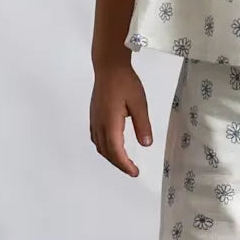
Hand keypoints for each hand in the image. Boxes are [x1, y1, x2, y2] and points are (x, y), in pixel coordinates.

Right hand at [89, 61, 153, 176]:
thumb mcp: (139, 103)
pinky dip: (105, 148)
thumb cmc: (125, 82)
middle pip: (106, 152)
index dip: (125, 165)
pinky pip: (96, 138)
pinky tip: (113, 146)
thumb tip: (146, 144)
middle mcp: (99, 125)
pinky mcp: (94, 116)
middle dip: (119, 164)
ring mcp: (94, 120)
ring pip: (100, 146)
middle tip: (132, 170)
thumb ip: (142, 125)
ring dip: (111, 157)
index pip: (116, 152)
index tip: (135, 172)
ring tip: (124, 161)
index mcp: (110, 123)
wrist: (109, 67)